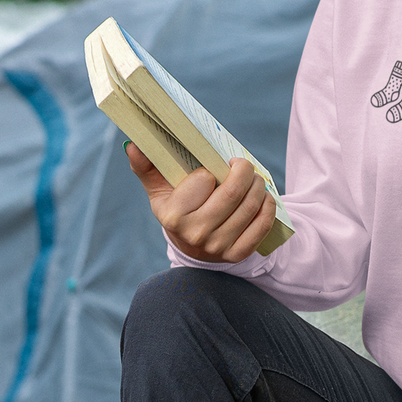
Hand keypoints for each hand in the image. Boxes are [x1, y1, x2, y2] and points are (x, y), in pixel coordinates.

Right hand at [126, 144, 275, 262]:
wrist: (191, 247)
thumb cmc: (177, 208)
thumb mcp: (159, 189)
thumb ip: (146, 167)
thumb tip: (133, 146)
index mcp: (173, 216)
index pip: (204, 180)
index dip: (210, 171)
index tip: (209, 171)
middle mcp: (195, 234)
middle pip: (233, 192)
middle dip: (244, 171)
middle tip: (242, 165)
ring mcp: (217, 247)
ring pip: (250, 206)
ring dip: (258, 185)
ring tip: (254, 178)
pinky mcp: (237, 254)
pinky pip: (262, 225)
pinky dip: (268, 207)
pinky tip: (264, 197)